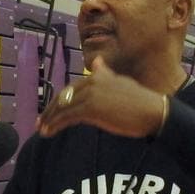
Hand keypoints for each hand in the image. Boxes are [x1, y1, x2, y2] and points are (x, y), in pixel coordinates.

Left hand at [37, 56, 164, 137]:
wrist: (153, 112)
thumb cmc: (140, 102)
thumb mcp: (120, 83)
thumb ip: (105, 74)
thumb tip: (96, 62)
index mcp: (98, 75)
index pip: (72, 88)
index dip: (59, 100)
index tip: (50, 110)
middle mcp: (92, 81)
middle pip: (63, 95)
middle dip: (50, 109)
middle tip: (40, 121)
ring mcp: (91, 93)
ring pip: (63, 106)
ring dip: (50, 118)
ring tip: (42, 129)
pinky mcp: (91, 107)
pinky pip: (67, 116)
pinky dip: (55, 123)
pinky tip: (49, 131)